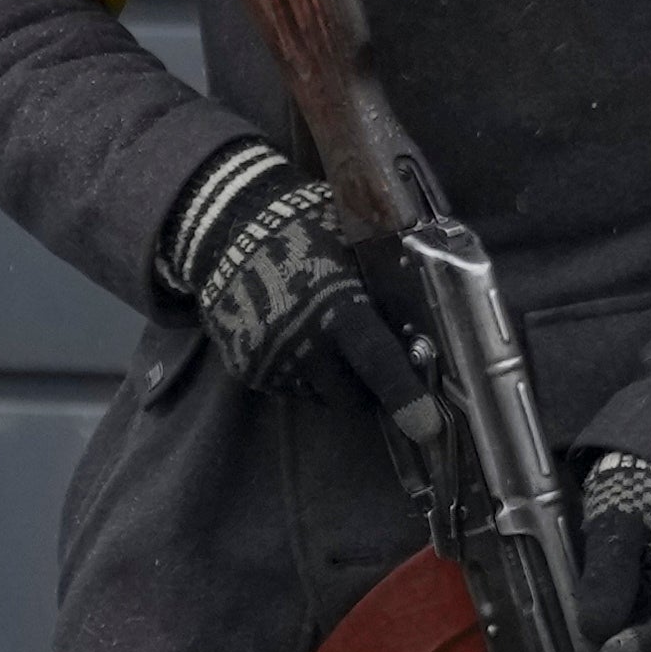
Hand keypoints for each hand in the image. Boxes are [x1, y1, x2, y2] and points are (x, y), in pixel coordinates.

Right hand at [160, 144, 426, 422]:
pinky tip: (293, 334)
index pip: (377, 361)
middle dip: (367, 388)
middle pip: (351, 397)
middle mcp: (301, 346)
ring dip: (330, 378)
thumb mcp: (352, 243)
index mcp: (336, 311)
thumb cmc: (302, 224)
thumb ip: (382, 287)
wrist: (224, 226)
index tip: (425, 427)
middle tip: (370, 361)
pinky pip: (286, 385)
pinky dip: (298, 370)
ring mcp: (270, 363)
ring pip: (318, 394)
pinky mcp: (245, 370)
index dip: (404, 396)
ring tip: (323, 337)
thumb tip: (421, 325)